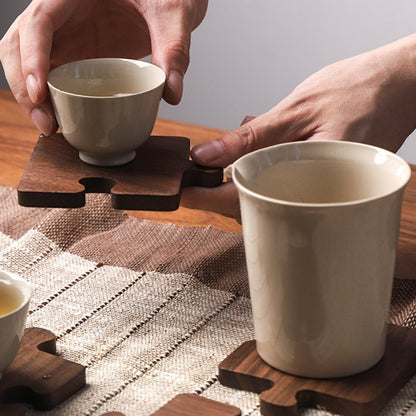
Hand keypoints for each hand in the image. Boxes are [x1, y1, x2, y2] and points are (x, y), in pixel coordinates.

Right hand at [0, 0, 206, 135]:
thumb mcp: (173, 14)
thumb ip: (173, 49)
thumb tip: (172, 94)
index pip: (39, 22)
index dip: (32, 57)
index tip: (41, 92)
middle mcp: (62, 12)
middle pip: (20, 44)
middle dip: (25, 86)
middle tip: (48, 124)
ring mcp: (68, 33)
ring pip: (28, 61)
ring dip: (32, 96)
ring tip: (53, 127)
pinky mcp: (78, 51)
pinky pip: (52, 73)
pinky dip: (50, 97)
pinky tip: (62, 118)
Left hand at [182, 33, 415, 218]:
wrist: (402, 85)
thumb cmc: (358, 90)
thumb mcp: (295, 110)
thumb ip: (250, 138)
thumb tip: (207, 156)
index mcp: (312, 180)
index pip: (246, 199)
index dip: (208, 198)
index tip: (181, 194)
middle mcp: (316, 196)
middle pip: (255, 205)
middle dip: (224, 187)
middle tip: (205, 167)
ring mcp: (320, 193)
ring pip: (268, 198)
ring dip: (244, 177)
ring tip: (232, 154)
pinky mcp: (321, 185)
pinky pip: (284, 187)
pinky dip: (264, 172)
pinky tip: (259, 151)